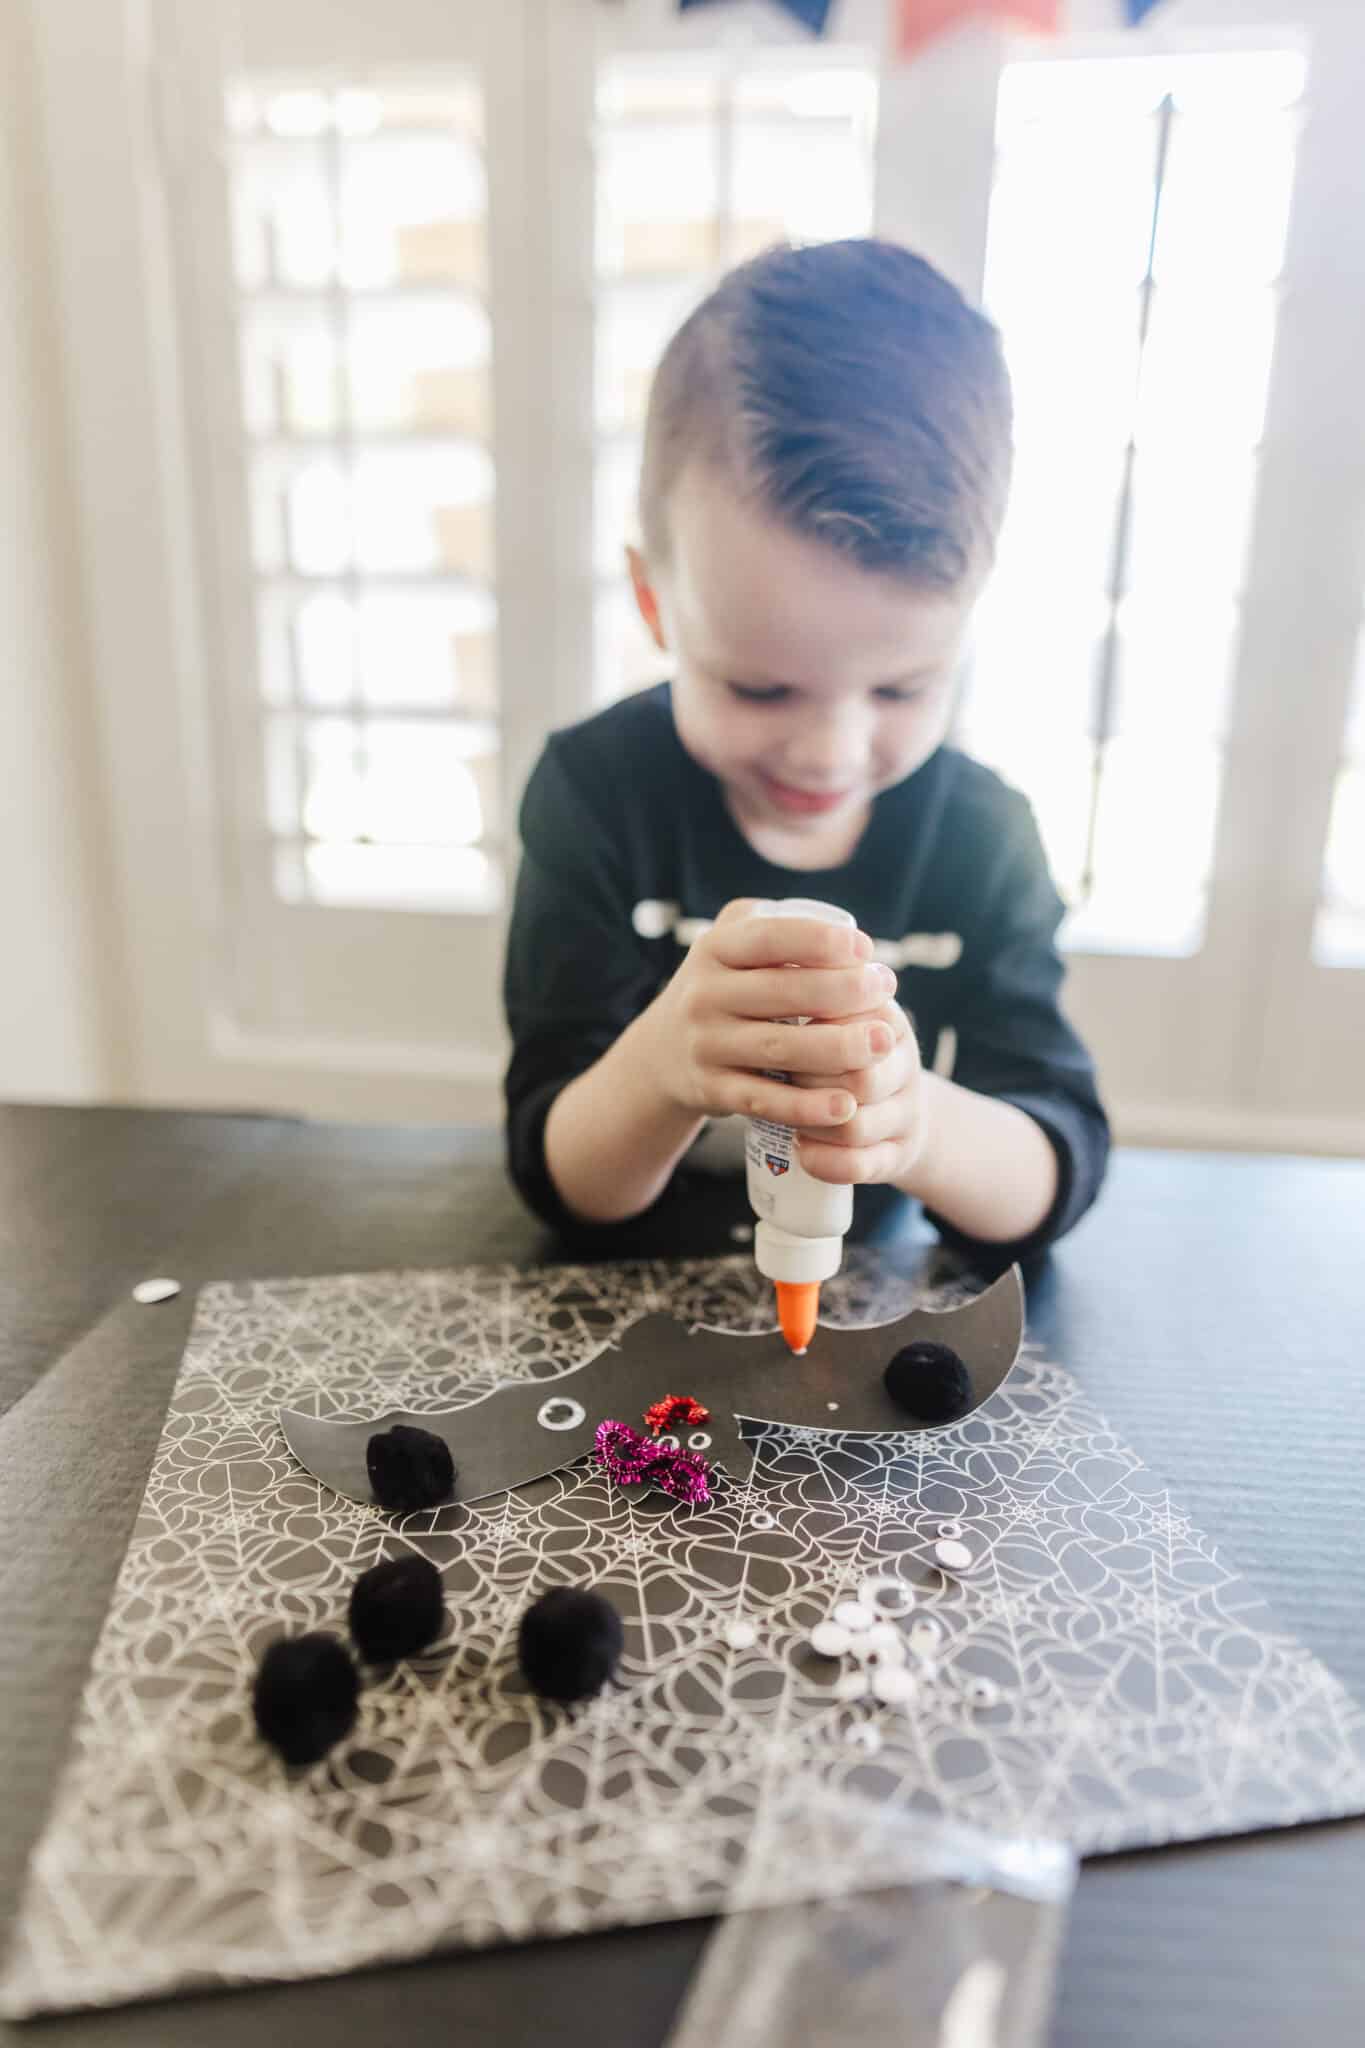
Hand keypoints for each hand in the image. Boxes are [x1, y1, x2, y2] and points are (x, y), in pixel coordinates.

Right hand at [647, 900, 899, 1131]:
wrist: (662, 1054)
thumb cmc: (723, 989)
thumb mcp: (729, 945)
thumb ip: (776, 927)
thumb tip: (853, 942)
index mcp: (714, 950)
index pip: (768, 938)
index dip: (819, 941)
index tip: (865, 948)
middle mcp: (704, 995)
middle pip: (781, 992)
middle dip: (842, 990)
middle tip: (887, 989)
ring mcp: (706, 1044)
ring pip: (777, 1047)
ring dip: (836, 1047)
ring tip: (883, 1042)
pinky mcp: (712, 1089)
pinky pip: (763, 1099)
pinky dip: (805, 1106)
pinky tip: (845, 1106)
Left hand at [794, 999, 929, 1185]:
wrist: (895, 1104)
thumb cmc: (841, 1049)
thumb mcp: (838, 1010)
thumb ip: (808, 987)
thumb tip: (766, 964)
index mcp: (888, 1020)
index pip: (849, 1022)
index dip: (807, 1033)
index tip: (776, 1032)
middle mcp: (905, 1067)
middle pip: (857, 1077)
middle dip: (807, 1082)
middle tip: (776, 1079)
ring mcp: (906, 1115)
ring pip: (855, 1126)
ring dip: (810, 1124)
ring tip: (784, 1115)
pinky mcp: (898, 1156)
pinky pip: (860, 1165)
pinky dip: (825, 1162)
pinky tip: (801, 1151)